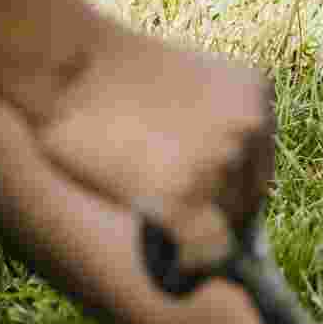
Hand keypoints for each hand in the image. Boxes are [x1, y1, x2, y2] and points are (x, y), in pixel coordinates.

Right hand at [29, 23, 275, 280]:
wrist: (66, 60)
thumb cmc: (106, 70)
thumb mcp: (185, 82)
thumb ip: (211, 124)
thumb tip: (217, 183)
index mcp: (255, 94)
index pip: (256, 167)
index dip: (224, 189)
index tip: (194, 198)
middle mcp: (250, 128)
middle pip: (246, 200)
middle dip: (210, 211)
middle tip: (165, 212)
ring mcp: (220, 164)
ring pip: (224, 228)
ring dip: (191, 232)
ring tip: (149, 218)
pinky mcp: (185, 199)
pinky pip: (202, 253)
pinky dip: (185, 264)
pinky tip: (166, 260)